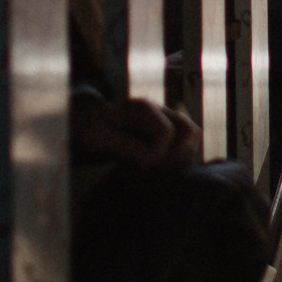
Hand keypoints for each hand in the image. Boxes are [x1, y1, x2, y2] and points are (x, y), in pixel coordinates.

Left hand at [75, 94, 201, 168]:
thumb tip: (150, 161)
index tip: (141, 167)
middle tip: (155, 170)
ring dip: (179, 160)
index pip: (167, 133)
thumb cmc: (91, 127)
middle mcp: (161, 112)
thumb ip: (126, 146)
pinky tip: (159, 172)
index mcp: (143, 108)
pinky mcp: (168, 135)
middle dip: (176, 156)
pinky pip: (187, 148)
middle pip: (190, 133)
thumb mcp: (99, 136)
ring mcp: (167, 122)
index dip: (157, 155)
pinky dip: (178, 162)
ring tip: (158, 172)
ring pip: (192, 141)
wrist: (89, 121)